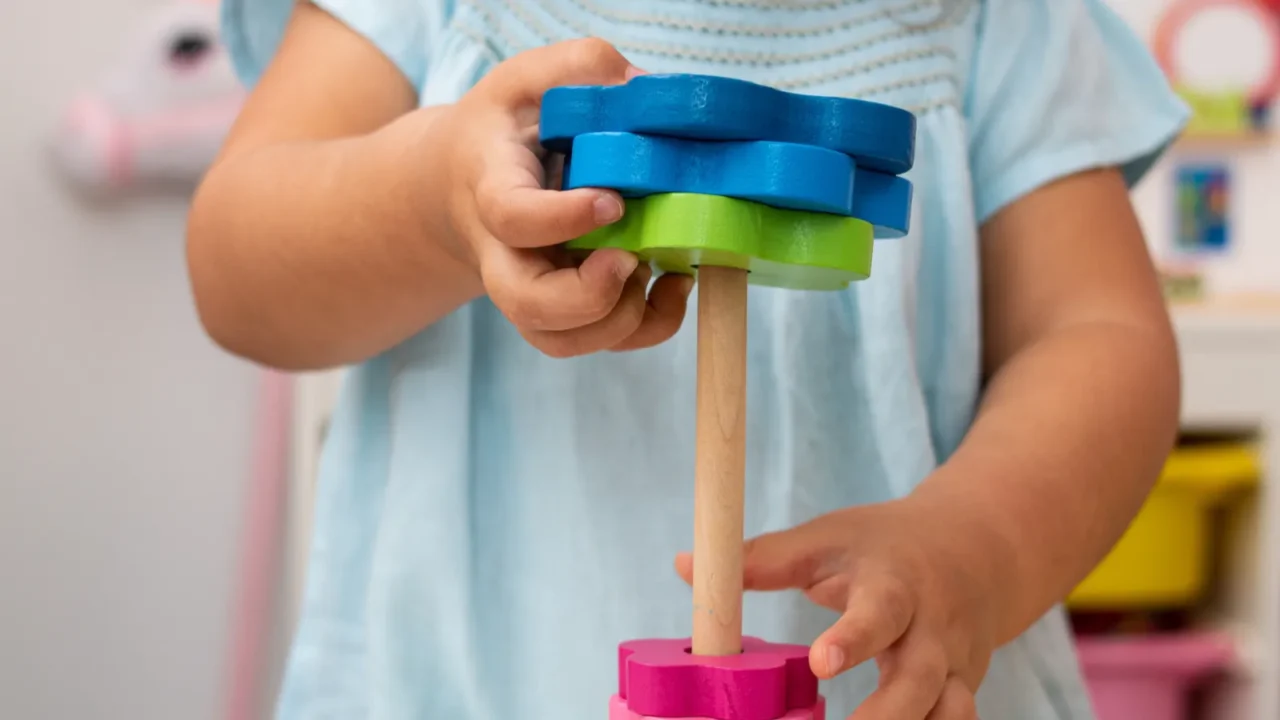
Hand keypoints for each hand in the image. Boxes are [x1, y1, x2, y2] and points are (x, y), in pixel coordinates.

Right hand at [438, 38, 692, 357]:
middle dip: (587, 298)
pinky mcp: (562, 309)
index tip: (613, 201)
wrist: (464, 181)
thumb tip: (644, 89)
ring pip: (560, 339)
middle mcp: (504, 252)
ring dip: (620, 322)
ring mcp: (531, 288)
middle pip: (526, 304)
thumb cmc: (506, 128)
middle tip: (629, 262)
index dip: (561, 219)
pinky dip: (645, 329)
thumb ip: (579, 68)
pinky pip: (596, 343)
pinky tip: (672, 285)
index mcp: (491, 188)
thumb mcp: (529, 80)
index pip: (512, 217)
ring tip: (658, 273)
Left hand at [675, 496, 1010, 719]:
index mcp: (894, 584)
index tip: (819, 662)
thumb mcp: (828, 539)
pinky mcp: (961, 691)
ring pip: (948, 712)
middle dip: (885, 715)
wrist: (976, 549)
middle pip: (919, 680)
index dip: (853, 638)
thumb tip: (687, 564)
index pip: (879, 611)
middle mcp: (931, 629)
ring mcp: (953, 665)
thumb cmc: (884, 545)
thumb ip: (763, 559)